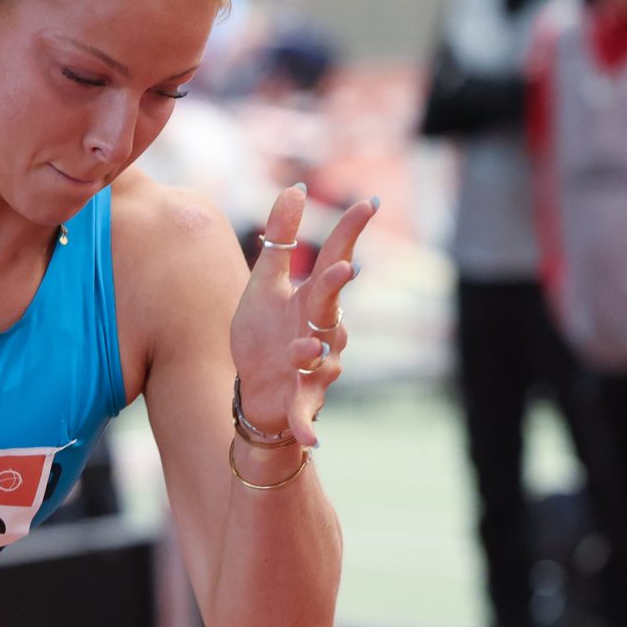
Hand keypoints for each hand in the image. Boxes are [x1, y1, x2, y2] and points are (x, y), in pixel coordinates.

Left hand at [229, 186, 377, 446]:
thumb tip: (295, 187)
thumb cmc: (266, 334)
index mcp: (311, 299)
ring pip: (323, 357)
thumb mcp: (265, 284)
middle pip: (331, 305)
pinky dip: (307, 425)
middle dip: (335, 288)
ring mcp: (314, 367)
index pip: (335, 258)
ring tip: (301, 349)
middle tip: (341, 269)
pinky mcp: (301, 400)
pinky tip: (312, 439)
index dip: (350, 232)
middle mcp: (321, 330)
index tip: (369, 201)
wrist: (257, 391)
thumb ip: (279, 238)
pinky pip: (307, 413)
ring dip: (315, 352)